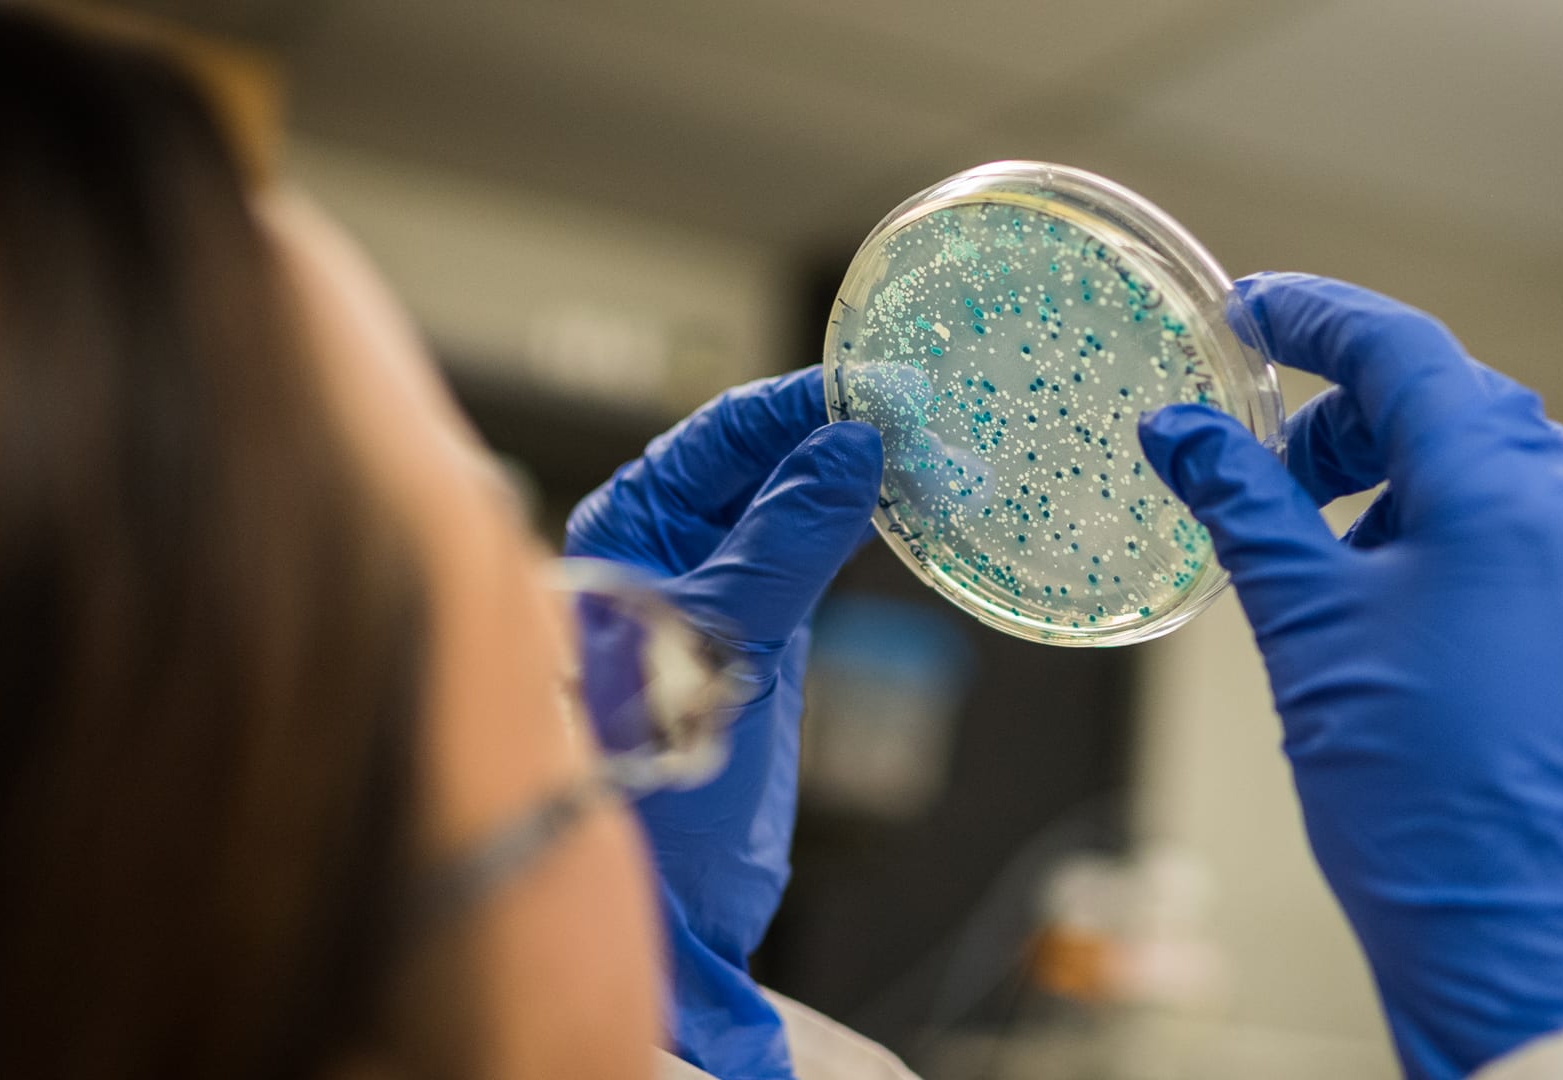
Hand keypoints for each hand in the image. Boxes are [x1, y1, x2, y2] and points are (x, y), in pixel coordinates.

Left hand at [567, 368, 882, 1078]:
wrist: (669, 914)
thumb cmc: (659, 782)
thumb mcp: (727, 644)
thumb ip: (789, 539)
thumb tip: (852, 445)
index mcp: (623, 530)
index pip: (722, 433)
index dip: (805, 403)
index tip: (889, 387)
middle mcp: (659, 549)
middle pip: (760, 460)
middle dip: (842, 435)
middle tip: (936, 421)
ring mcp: (710, 592)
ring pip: (790, 506)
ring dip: (858, 480)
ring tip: (939, 459)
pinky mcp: (754, 638)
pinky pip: (806, 559)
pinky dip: (856, 532)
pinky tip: (908, 511)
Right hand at [1137, 274, 1562, 1078]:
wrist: (1533, 951)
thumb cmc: (1417, 800)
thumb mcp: (1306, 635)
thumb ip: (1243, 509)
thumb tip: (1178, 430)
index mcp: (1507, 498)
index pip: (1407, 351)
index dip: (1317, 320)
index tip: (1252, 318)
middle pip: (1467, 413)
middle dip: (1362, 425)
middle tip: (1280, 474)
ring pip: (1520, 490)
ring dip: (1423, 496)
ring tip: (1347, 574)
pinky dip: (1485, 560)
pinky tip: (1428, 633)